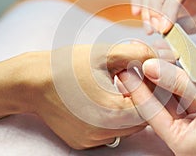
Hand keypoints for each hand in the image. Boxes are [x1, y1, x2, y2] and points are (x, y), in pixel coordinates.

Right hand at [0, 44, 155, 149]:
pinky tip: (104, 101)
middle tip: (134, 80)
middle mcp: (103, 133)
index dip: (154, 90)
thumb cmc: (67, 65)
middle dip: (142, 99)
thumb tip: (163, 58)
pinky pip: (109, 132)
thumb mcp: (105, 53)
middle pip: (141, 120)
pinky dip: (114, 119)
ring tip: (118, 88)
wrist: (32, 81)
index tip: (149, 76)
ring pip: (126, 128)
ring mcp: (92, 140)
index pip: (152, 107)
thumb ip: (139, 54)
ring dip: (129, 110)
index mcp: (112, 113)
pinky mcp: (83, 142)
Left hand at [117, 59, 195, 154]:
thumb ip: (179, 84)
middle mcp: (183, 138)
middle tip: (129, 62)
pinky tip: (164, 70)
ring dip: (158, 82)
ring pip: (169, 101)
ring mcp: (192, 129)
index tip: (121, 70)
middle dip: (143, 83)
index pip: (149, 112)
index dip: (134, 89)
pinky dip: (174, 85)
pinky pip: (182, 101)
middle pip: (156, 106)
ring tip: (142, 61)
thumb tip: (150, 67)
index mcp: (182, 143)